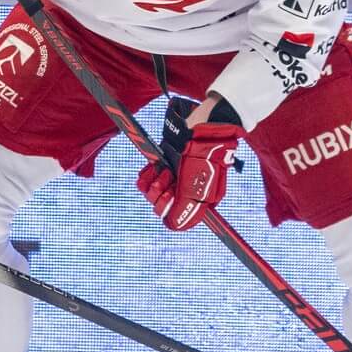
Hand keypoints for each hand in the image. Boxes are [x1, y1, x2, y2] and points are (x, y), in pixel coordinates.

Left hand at [137, 95, 241, 231]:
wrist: (204, 125)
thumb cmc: (205, 155)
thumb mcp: (195, 185)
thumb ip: (184, 207)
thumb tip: (173, 225)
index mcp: (199, 200)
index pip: (176, 218)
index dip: (168, 209)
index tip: (170, 195)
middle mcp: (186, 191)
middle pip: (161, 206)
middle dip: (160, 194)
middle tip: (169, 178)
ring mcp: (175, 177)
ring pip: (152, 193)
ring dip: (153, 182)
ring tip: (164, 170)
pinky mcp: (165, 165)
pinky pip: (147, 179)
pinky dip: (146, 175)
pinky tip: (152, 167)